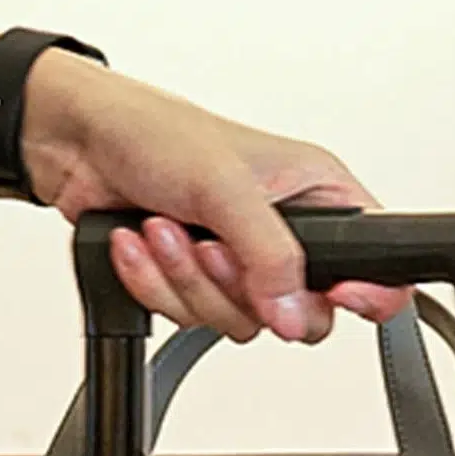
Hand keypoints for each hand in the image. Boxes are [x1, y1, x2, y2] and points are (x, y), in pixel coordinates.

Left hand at [23, 51, 409, 343]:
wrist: (77, 144)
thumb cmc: (155, 133)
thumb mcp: (224, 186)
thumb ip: (269, 254)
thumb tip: (292, 311)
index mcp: (318, 194)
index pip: (377, 266)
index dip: (367, 294)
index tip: (336, 295)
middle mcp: (286, 235)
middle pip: (300, 315)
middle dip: (241, 288)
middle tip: (212, 246)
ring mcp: (241, 265)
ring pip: (240, 322)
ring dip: (187, 281)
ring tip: (162, 228)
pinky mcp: (198, 284)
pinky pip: (191, 320)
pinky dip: (157, 285)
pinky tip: (140, 241)